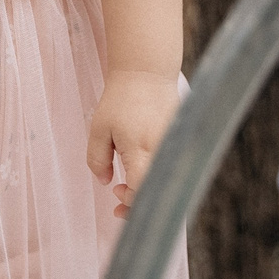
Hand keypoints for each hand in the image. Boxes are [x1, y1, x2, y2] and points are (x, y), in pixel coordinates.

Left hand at [87, 70, 179, 217]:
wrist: (147, 72)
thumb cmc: (121, 99)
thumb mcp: (99, 128)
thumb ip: (97, 159)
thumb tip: (106, 182)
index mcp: (142, 149)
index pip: (141, 189)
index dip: (129, 199)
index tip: (115, 192)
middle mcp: (163, 151)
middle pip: (158, 192)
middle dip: (139, 205)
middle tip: (120, 206)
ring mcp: (175, 147)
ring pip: (167, 183)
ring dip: (149, 193)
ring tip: (128, 190)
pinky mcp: (180, 142)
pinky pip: (172, 170)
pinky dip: (158, 179)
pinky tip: (143, 176)